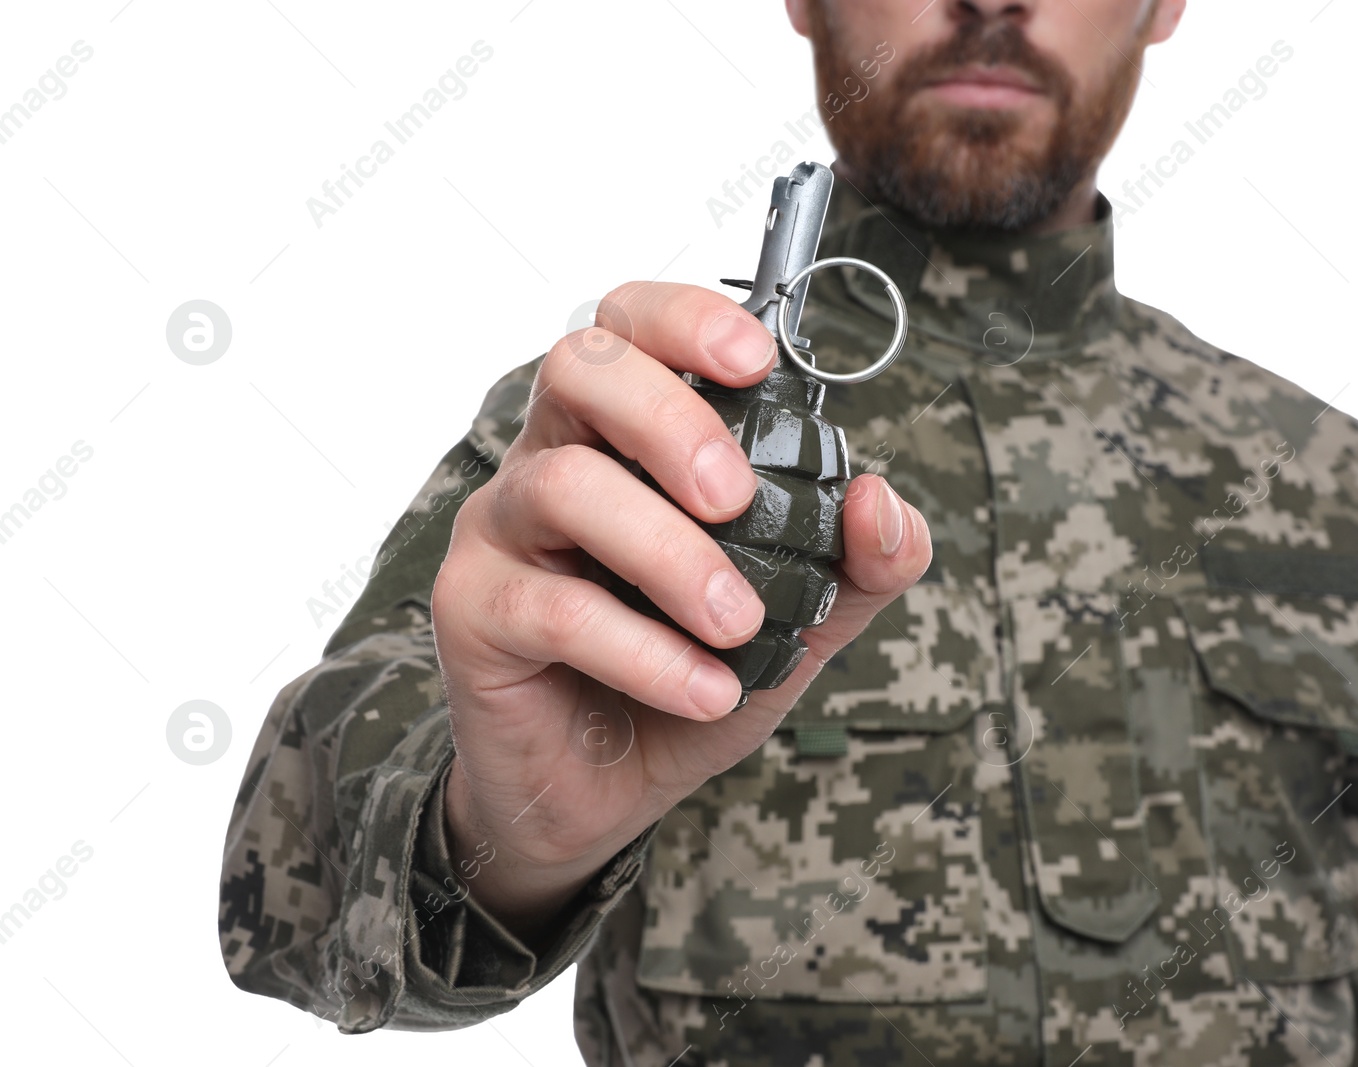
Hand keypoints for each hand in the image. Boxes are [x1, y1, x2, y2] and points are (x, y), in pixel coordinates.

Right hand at [430, 281, 930, 940]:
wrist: (601, 791)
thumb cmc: (683, 675)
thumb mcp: (795, 623)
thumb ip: (854, 565)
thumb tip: (882, 504)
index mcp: (622, 438)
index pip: (630, 324)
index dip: (687, 319)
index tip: (758, 364)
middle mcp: (551, 461)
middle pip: (579, 367)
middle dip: (672, 419)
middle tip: (738, 500)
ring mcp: (502, 532)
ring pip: (564, 485)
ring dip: (669, 553)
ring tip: (738, 623)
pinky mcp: (475, 613)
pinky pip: (552, 608)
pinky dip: (645, 652)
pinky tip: (706, 690)